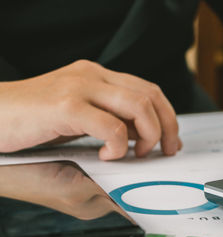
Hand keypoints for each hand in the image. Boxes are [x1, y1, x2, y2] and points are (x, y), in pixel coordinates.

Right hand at [0, 60, 181, 158]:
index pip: (148, 89)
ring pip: (138, 106)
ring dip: (149, 135)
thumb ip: (109, 118)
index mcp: (98, 75)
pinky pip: (110, 125)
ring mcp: (80, 87)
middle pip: (150, 95)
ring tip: (138, 153)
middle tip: (167, 149)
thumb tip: (140, 134)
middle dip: (167, 126)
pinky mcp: (66, 106)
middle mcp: (93, 75)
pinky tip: (108, 156)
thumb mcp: (80, 115)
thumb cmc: (32, 118)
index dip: (167, 115)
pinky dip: (118, 145)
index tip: (171, 138)